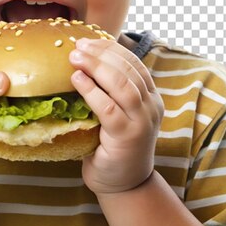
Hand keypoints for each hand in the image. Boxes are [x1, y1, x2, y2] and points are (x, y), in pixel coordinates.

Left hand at [69, 38, 163, 194]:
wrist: (124, 184)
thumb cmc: (113, 145)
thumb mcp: (118, 113)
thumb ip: (110, 91)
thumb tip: (81, 60)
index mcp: (151, 96)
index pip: (134, 63)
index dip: (111, 49)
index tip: (89, 40)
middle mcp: (151, 106)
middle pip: (127, 70)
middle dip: (101, 54)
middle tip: (78, 46)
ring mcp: (142, 122)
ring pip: (121, 85)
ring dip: (96, 67)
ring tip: (74, 57)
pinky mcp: (127, 137)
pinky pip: (108, 109)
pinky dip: (92, 91)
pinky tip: (77, 80)